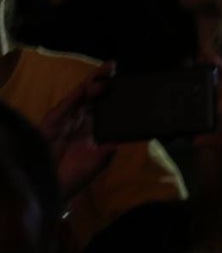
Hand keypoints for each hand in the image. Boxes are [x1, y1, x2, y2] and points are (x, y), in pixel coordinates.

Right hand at [41, 63, 117, 200]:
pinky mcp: (54, 120)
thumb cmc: (77, 173)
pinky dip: (79, 93)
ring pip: (81, 94)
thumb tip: (137, 130)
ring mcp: (67, 117)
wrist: (53, 186)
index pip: (106, 104)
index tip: (129, 80)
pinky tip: (90, 84)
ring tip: (107, 71)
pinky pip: (67, 103)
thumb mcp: (102, 156)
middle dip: (104, 79)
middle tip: (115, 66)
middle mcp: (81, 118)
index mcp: (94, 126)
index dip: (115, 91)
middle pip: (94, 94)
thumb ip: (114, 141)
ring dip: (94, 81)